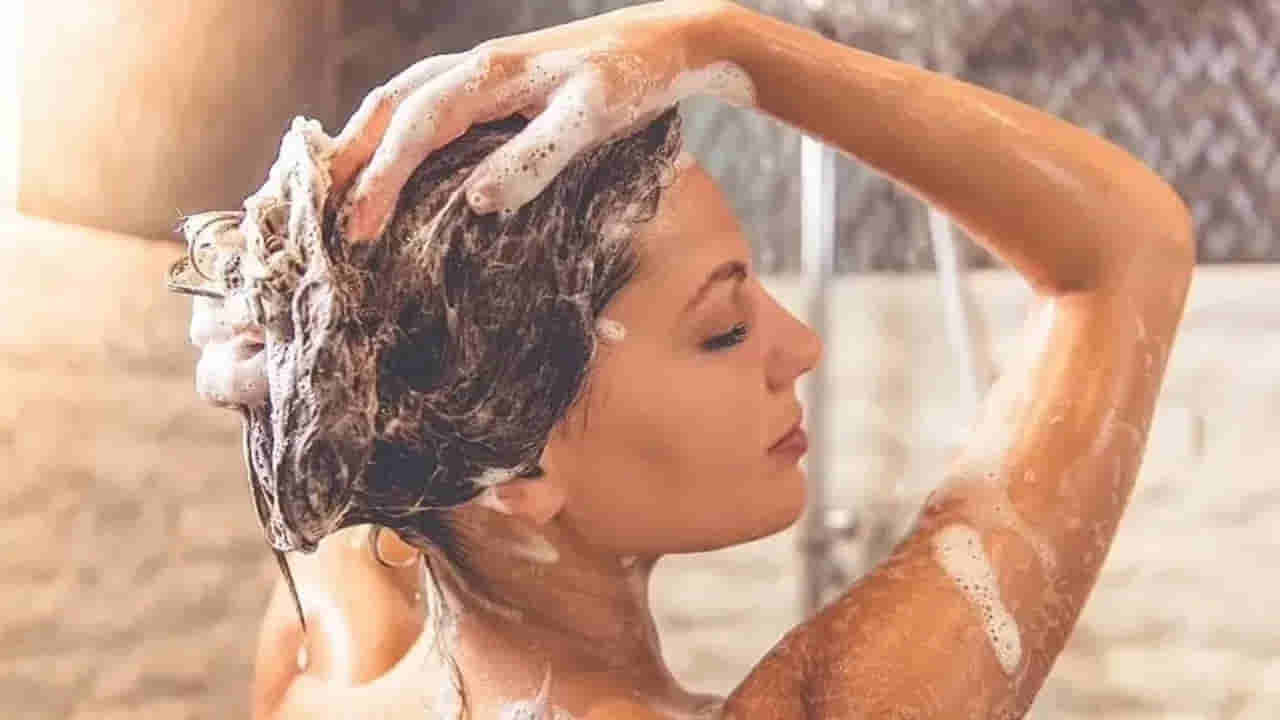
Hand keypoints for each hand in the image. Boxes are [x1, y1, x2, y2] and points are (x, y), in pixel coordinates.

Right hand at [330, 0, 752, 241]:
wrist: (666, 42)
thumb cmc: (630, 81)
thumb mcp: (590, 120)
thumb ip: (536, 157)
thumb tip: (477, 201)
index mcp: (486, 75)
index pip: (414, 129)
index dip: (380, 180)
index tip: (356, 232)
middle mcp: (471, 68)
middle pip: (387, 108)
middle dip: (348, 160)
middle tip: (316, 216)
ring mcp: (479, 72)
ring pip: (399, 102)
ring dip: (362, 143)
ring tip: (334, 191)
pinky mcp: (493, 85)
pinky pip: (425, 105)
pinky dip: (394, 134)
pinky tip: (392, 163)